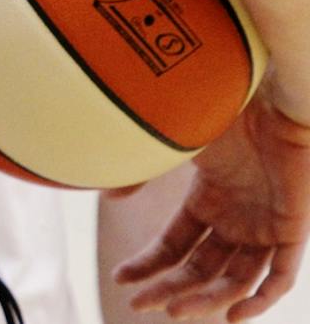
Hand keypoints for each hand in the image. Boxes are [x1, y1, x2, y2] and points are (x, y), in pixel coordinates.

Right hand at [115, 90, 309, 319]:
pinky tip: (232, 316)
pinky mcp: (293, 229)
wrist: (268, 96)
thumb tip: (107, 198)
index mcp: (209, 201)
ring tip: (176, 311)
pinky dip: (259, 301)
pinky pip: (280, 278)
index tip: (122, 280)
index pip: (177, 246)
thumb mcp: (172, 146)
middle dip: (171, 290)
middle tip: (141, 306)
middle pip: (202, 269)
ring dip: (207, 300)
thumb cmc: (221, 112)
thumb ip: (143, 173)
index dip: (150, 266)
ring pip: (237, 280)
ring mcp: (265, 226)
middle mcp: (237, 220)